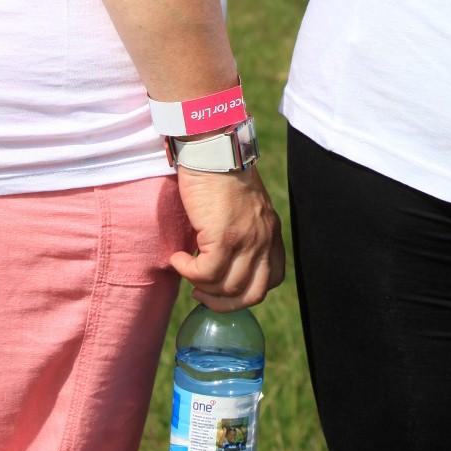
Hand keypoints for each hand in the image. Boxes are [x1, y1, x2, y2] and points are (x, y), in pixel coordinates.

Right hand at [170, 165, 284, 310]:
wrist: (213, 147)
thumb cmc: (221, 171)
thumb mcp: (243, 206)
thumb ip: (243, 230)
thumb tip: (222, 257)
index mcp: (271, 231)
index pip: (273, 278)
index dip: (248, 291)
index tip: (225, 288)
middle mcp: (263, 238)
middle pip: (253, 293)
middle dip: (225, 303)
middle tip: (202, 292)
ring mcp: (245, 239)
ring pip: (227, 288)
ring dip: (202, 287)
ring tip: (186, 270)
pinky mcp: (222, 237)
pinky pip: (205, 273)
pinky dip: (187, 271)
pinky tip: (177, 258)